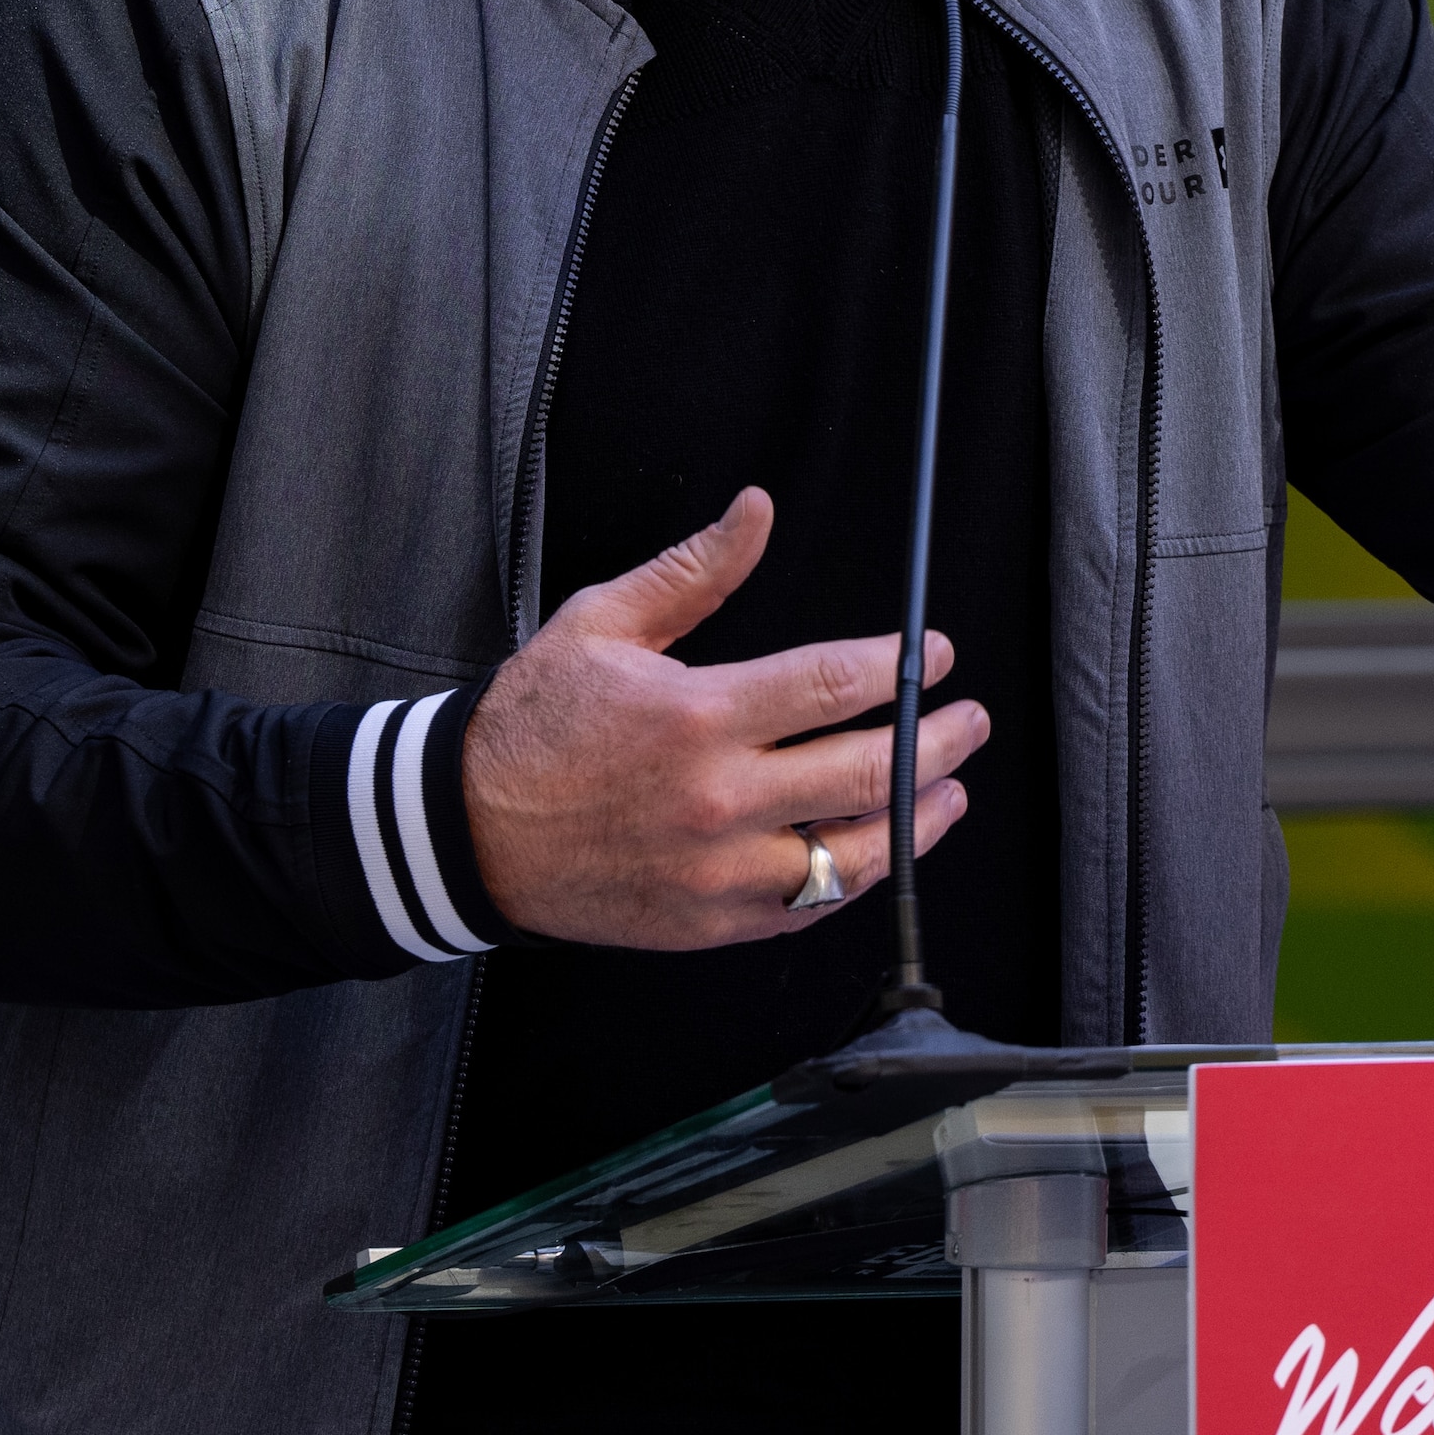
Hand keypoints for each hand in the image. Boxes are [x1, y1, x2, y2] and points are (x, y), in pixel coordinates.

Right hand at [459, 489, 987, 949]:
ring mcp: (718, 871)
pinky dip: (856, 876)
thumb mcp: (602, 624)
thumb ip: (694, 571)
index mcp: (698, 716)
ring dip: (917, 818)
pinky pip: (809, 906)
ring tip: (948, 789)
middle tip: (966, 720)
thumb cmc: (534, 727)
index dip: (900, 668)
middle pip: (866, 771)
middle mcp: (718, 799)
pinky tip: (881, 846)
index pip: (836, 686)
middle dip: (935, 741)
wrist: (467, 833)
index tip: (932, 656)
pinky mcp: (710, 922)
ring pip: (854, 853)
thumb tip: (757, 511)